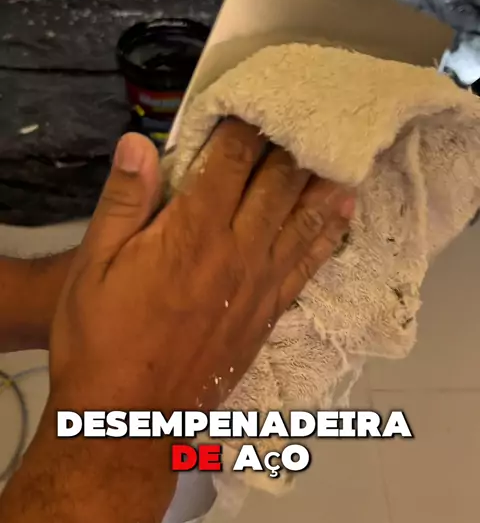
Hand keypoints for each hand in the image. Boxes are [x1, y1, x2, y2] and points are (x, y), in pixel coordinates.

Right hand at [49, 119, 354, 411]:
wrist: (129, 417)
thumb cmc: (101, 338)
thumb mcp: (94, 264)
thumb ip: (124, 200)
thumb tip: (139, 142)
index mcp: (192, 230)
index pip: (229, 162)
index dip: (243, 128)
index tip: (253, 104)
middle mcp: (236, 250)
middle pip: (274, 184)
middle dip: (286, 147)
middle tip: (302, 119)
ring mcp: (258, 284)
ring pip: (300, 220)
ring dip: (319, 183)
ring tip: (340, 154)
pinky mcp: (268, 314)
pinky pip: (307, 266)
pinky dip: (328, 236)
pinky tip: (342, 217)